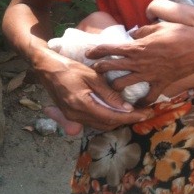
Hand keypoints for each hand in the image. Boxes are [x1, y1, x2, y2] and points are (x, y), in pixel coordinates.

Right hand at [35, 49, 150, 130]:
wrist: (47, 69)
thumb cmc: (70, 68)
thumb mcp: (92, 76)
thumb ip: (109, 94)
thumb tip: (126, 107)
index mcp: (82, 105)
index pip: (112, 117)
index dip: (131, 117)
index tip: (146, 114)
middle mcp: (76, 116)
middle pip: (107, 124)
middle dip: (126, 120)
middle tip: (143, 112)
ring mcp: (72, 117)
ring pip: (100, 125)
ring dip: (117, 120)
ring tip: (133, 113)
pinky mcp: (71, 116)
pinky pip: (93, 121)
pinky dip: (106, 118)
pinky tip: (116, 111)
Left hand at [86, 21, 193, 98]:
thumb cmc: (179, 34)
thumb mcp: (158, 27)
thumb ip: (143, 31)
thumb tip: (135, 33)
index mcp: (138, 47)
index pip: (111, 49)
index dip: (97, 50)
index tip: (89, 53)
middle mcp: (139, 63)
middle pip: (112, 68)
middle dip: (101, 68)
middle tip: (95, 69)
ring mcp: (149, 75)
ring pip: (123, 85)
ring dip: (115, 86)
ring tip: (111, 86)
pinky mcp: (160, 84)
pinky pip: (147, 97)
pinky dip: (141, 102)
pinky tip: (137, 105)